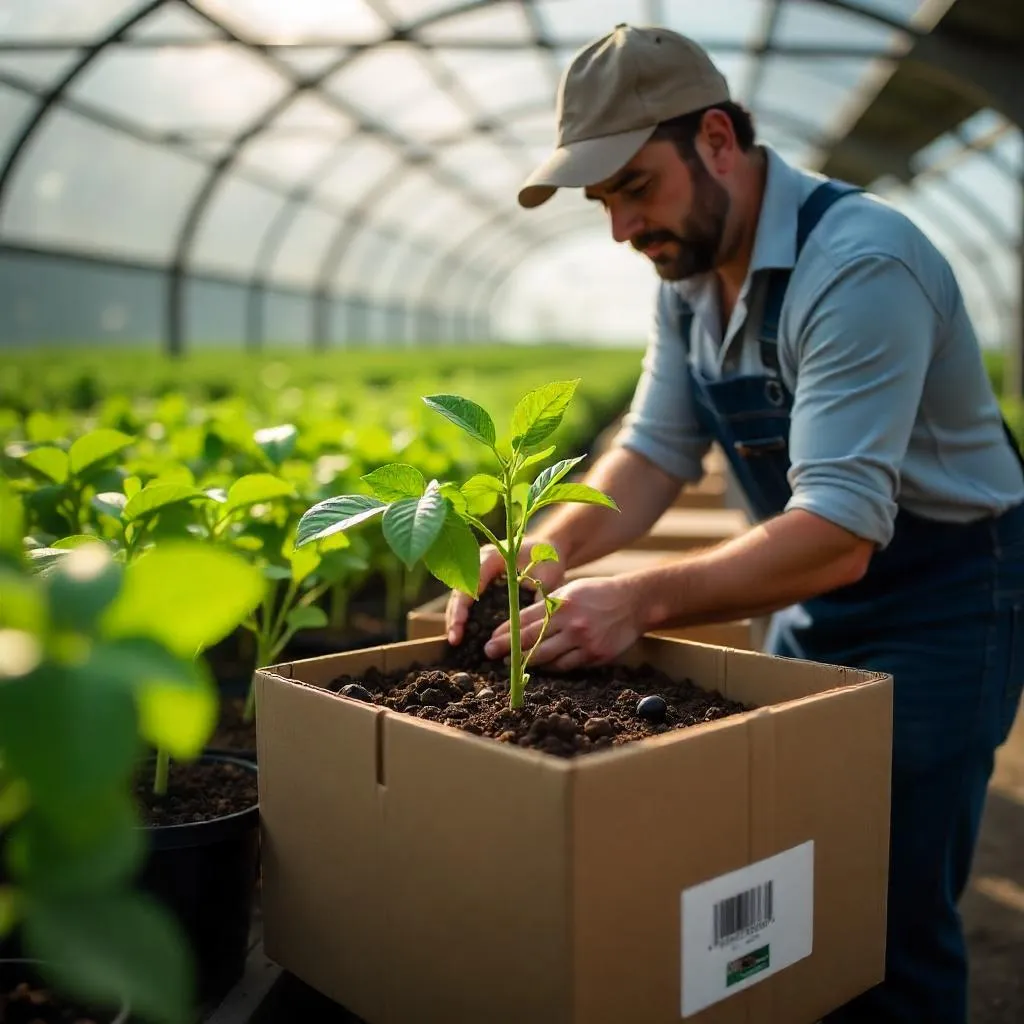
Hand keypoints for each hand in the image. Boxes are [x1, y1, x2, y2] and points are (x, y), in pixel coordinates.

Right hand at [445, 537, 565, 644]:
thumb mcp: (546, 579)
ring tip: (455, 639)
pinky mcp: (480, 577)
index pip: (470, 584)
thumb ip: (537, 601)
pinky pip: (466, 595)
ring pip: (459, 594)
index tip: (459, 627)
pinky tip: (462, 630)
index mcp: (492, 557)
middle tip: (454, 640)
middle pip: (460, 590)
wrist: (548, 546)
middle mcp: (479, 560)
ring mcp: (477, 568)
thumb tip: (527, 629)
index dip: (462, 607)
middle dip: (455, 615)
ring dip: (455, 615)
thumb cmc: (548, 560)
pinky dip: (463, 612)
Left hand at [483, 575, 644, 671]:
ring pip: (547, 658)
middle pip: (531, 641)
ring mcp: (584, 641)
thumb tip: (518, 624)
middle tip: (491, 655)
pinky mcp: (595, 655)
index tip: (490, 640)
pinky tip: (543, 667)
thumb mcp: (570, 591)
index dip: (504, 633)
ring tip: (515, 664)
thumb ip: (547, 606)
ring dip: (528, 662)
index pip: (525, 620)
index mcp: (561, 602)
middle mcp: (571, 622)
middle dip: (508, 650)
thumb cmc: (597, 594)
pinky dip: (553, 668)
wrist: (634, 602)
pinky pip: (567, 666)